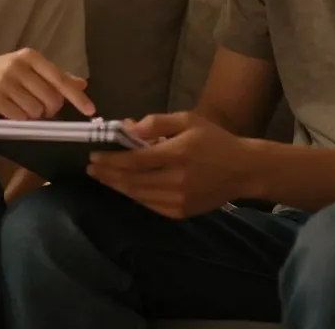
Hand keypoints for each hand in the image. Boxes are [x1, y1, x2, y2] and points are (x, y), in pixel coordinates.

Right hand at [0, 48, 94, 119]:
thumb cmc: (3, 73)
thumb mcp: (28, 68)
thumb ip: (55, 76)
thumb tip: (82, 84)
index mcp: (31, 57)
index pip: (60, 79)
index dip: (77, 97)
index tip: (91, 111)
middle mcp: (19, 66)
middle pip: (50, 99)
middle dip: (50, 110)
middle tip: (42, 110)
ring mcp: (5, 81)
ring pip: (36, 110)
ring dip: (33, 115)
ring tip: (22, 107)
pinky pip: (19, 116)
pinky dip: (19, 119)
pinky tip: (11, 111)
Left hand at [87, 111, 253, 218]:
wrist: (243, 170)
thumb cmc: (214, 140)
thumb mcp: (187, 120)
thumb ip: (157, 122)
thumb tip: (128, 128)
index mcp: (177, 154)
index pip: (134, 160)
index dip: (111, 160)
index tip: (93, 155)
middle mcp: (176, 180)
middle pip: (131, 181)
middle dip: (107, 175)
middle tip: (91, 168)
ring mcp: (178, 200)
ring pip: (138, 195)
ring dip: (117, 186)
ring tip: (103, 177)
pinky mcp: (180, 212)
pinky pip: (149, 205)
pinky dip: (134, 195)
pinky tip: (125, 187)